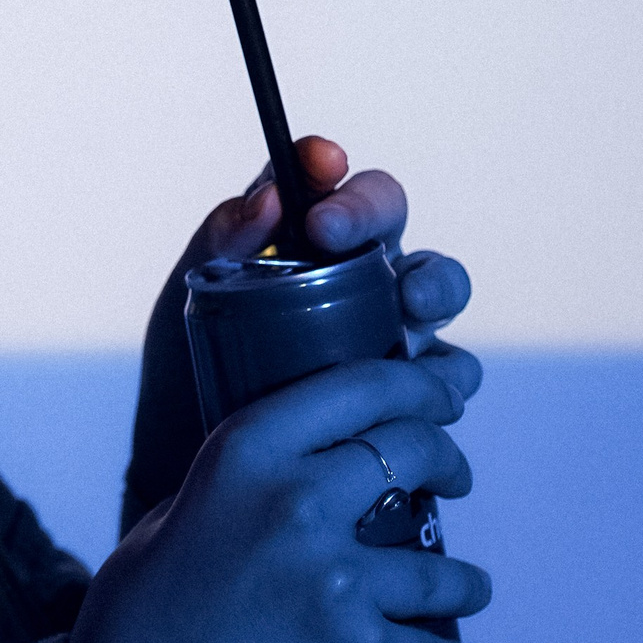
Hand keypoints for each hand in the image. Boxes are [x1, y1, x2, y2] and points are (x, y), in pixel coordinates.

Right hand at [73, 349, 490, 642]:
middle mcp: (298, 500)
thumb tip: (298, 473)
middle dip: (449, 461)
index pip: (362, 386)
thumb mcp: (181, 508)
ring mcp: (334, 577)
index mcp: (248, 450)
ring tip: (469, 587)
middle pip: (414, 451)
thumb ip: (242, 485)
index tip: (450, 391)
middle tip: (456, 479)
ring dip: (464, 580)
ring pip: (440, 567)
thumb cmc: (145, 606)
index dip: (423, 382)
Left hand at [122, 138, 471, 528]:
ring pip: (439, 288)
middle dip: (376, 214)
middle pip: (393, 220)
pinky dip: (445, 375)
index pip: (326, 183)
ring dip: (433, 287)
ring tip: (408, 312)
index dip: (328, 167)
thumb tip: (269, 194)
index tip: (317, 166)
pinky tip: (422, 390)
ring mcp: (391, 329)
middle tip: (336, 236)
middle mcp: (356, 273)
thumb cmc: (191, 377)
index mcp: (302, 241)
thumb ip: (221, 243)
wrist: (197, 476)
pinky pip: (451, 374)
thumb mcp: (190, 306)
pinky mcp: (414, 393)